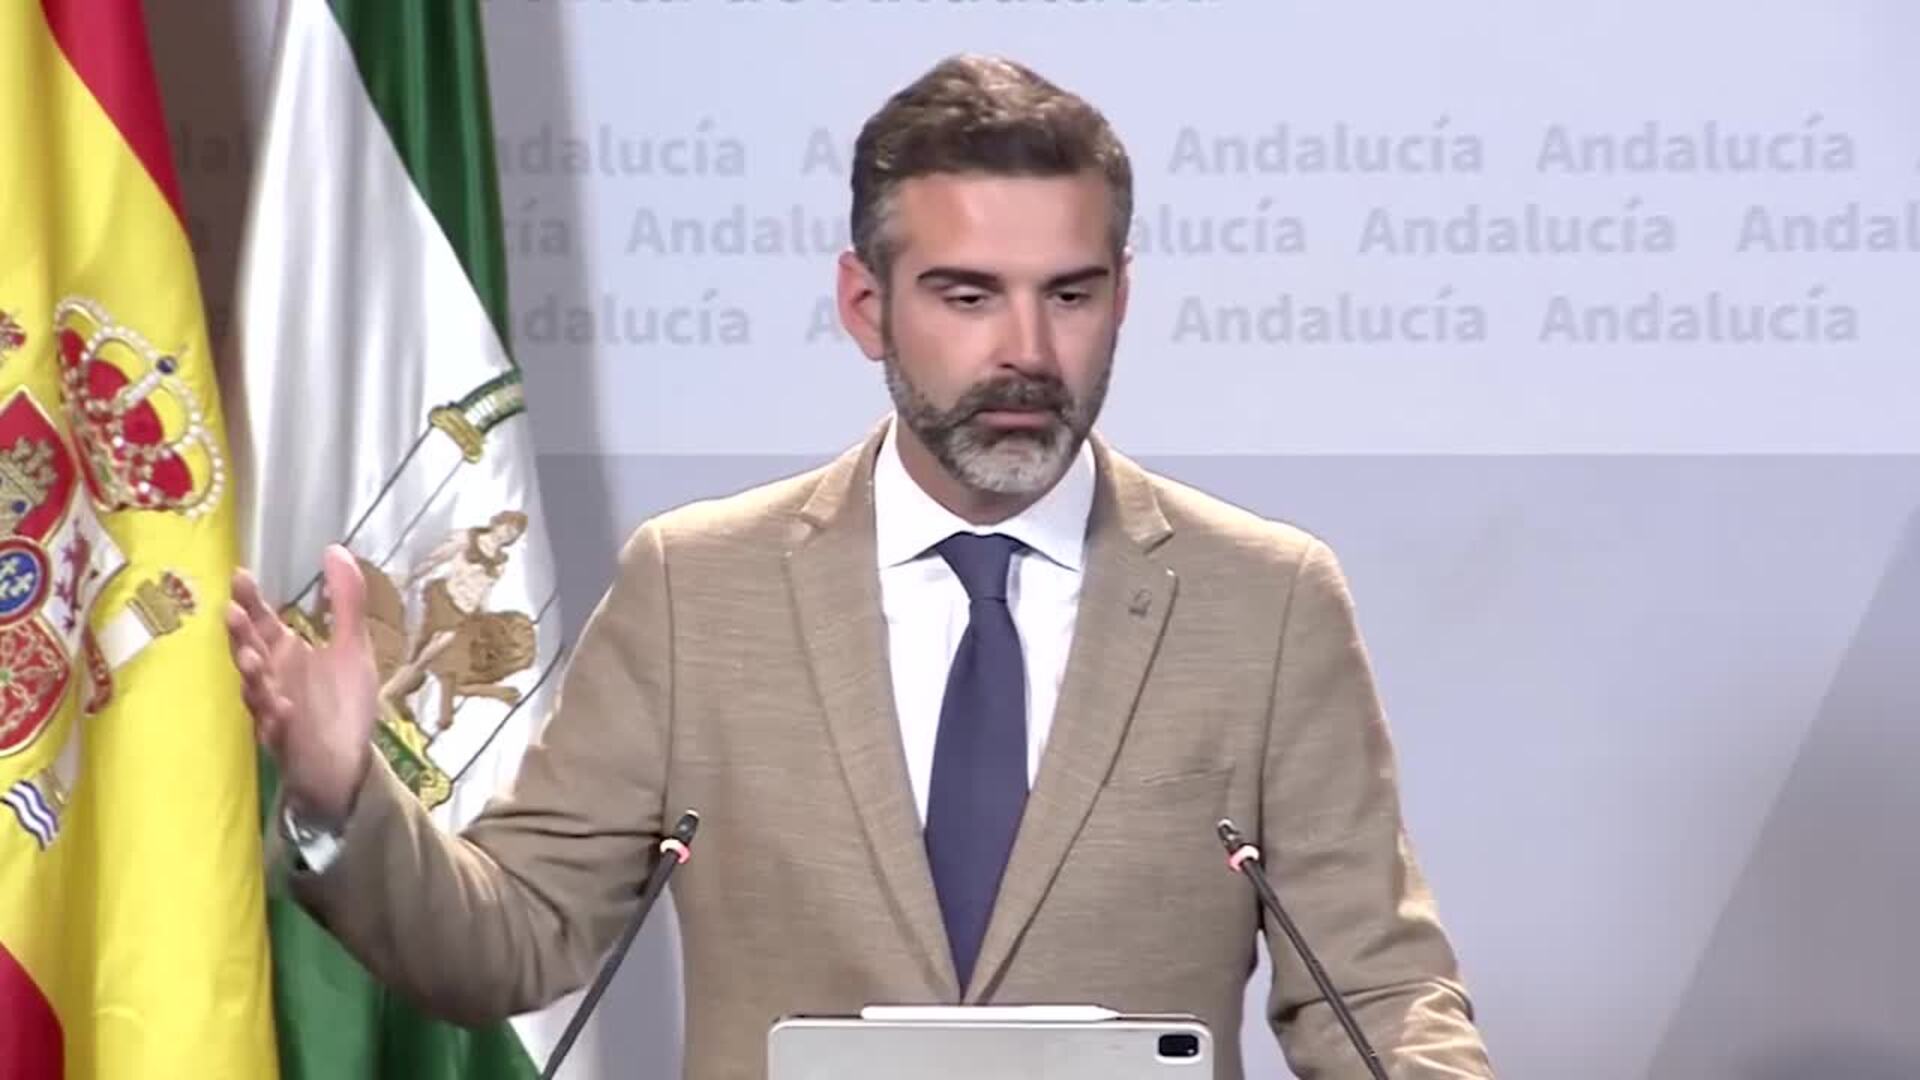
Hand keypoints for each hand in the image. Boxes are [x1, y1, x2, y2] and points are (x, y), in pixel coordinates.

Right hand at [226, 545, 377, 825]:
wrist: (343, 762)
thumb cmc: (342, 701)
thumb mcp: (352, 645)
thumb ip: (346, 599)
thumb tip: (335, 548)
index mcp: (286, 652)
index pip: (261, 620)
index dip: (250, 599)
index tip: (239, 575)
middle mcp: (273, 677)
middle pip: (249, 651)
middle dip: (240, 635)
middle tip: (233, 614)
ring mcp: (273, 710)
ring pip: (255, 690)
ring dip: (253, 676)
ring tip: (254, 660)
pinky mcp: (285, 743)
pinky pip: (276, 731)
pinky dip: (276, 721)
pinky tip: (283, 710)